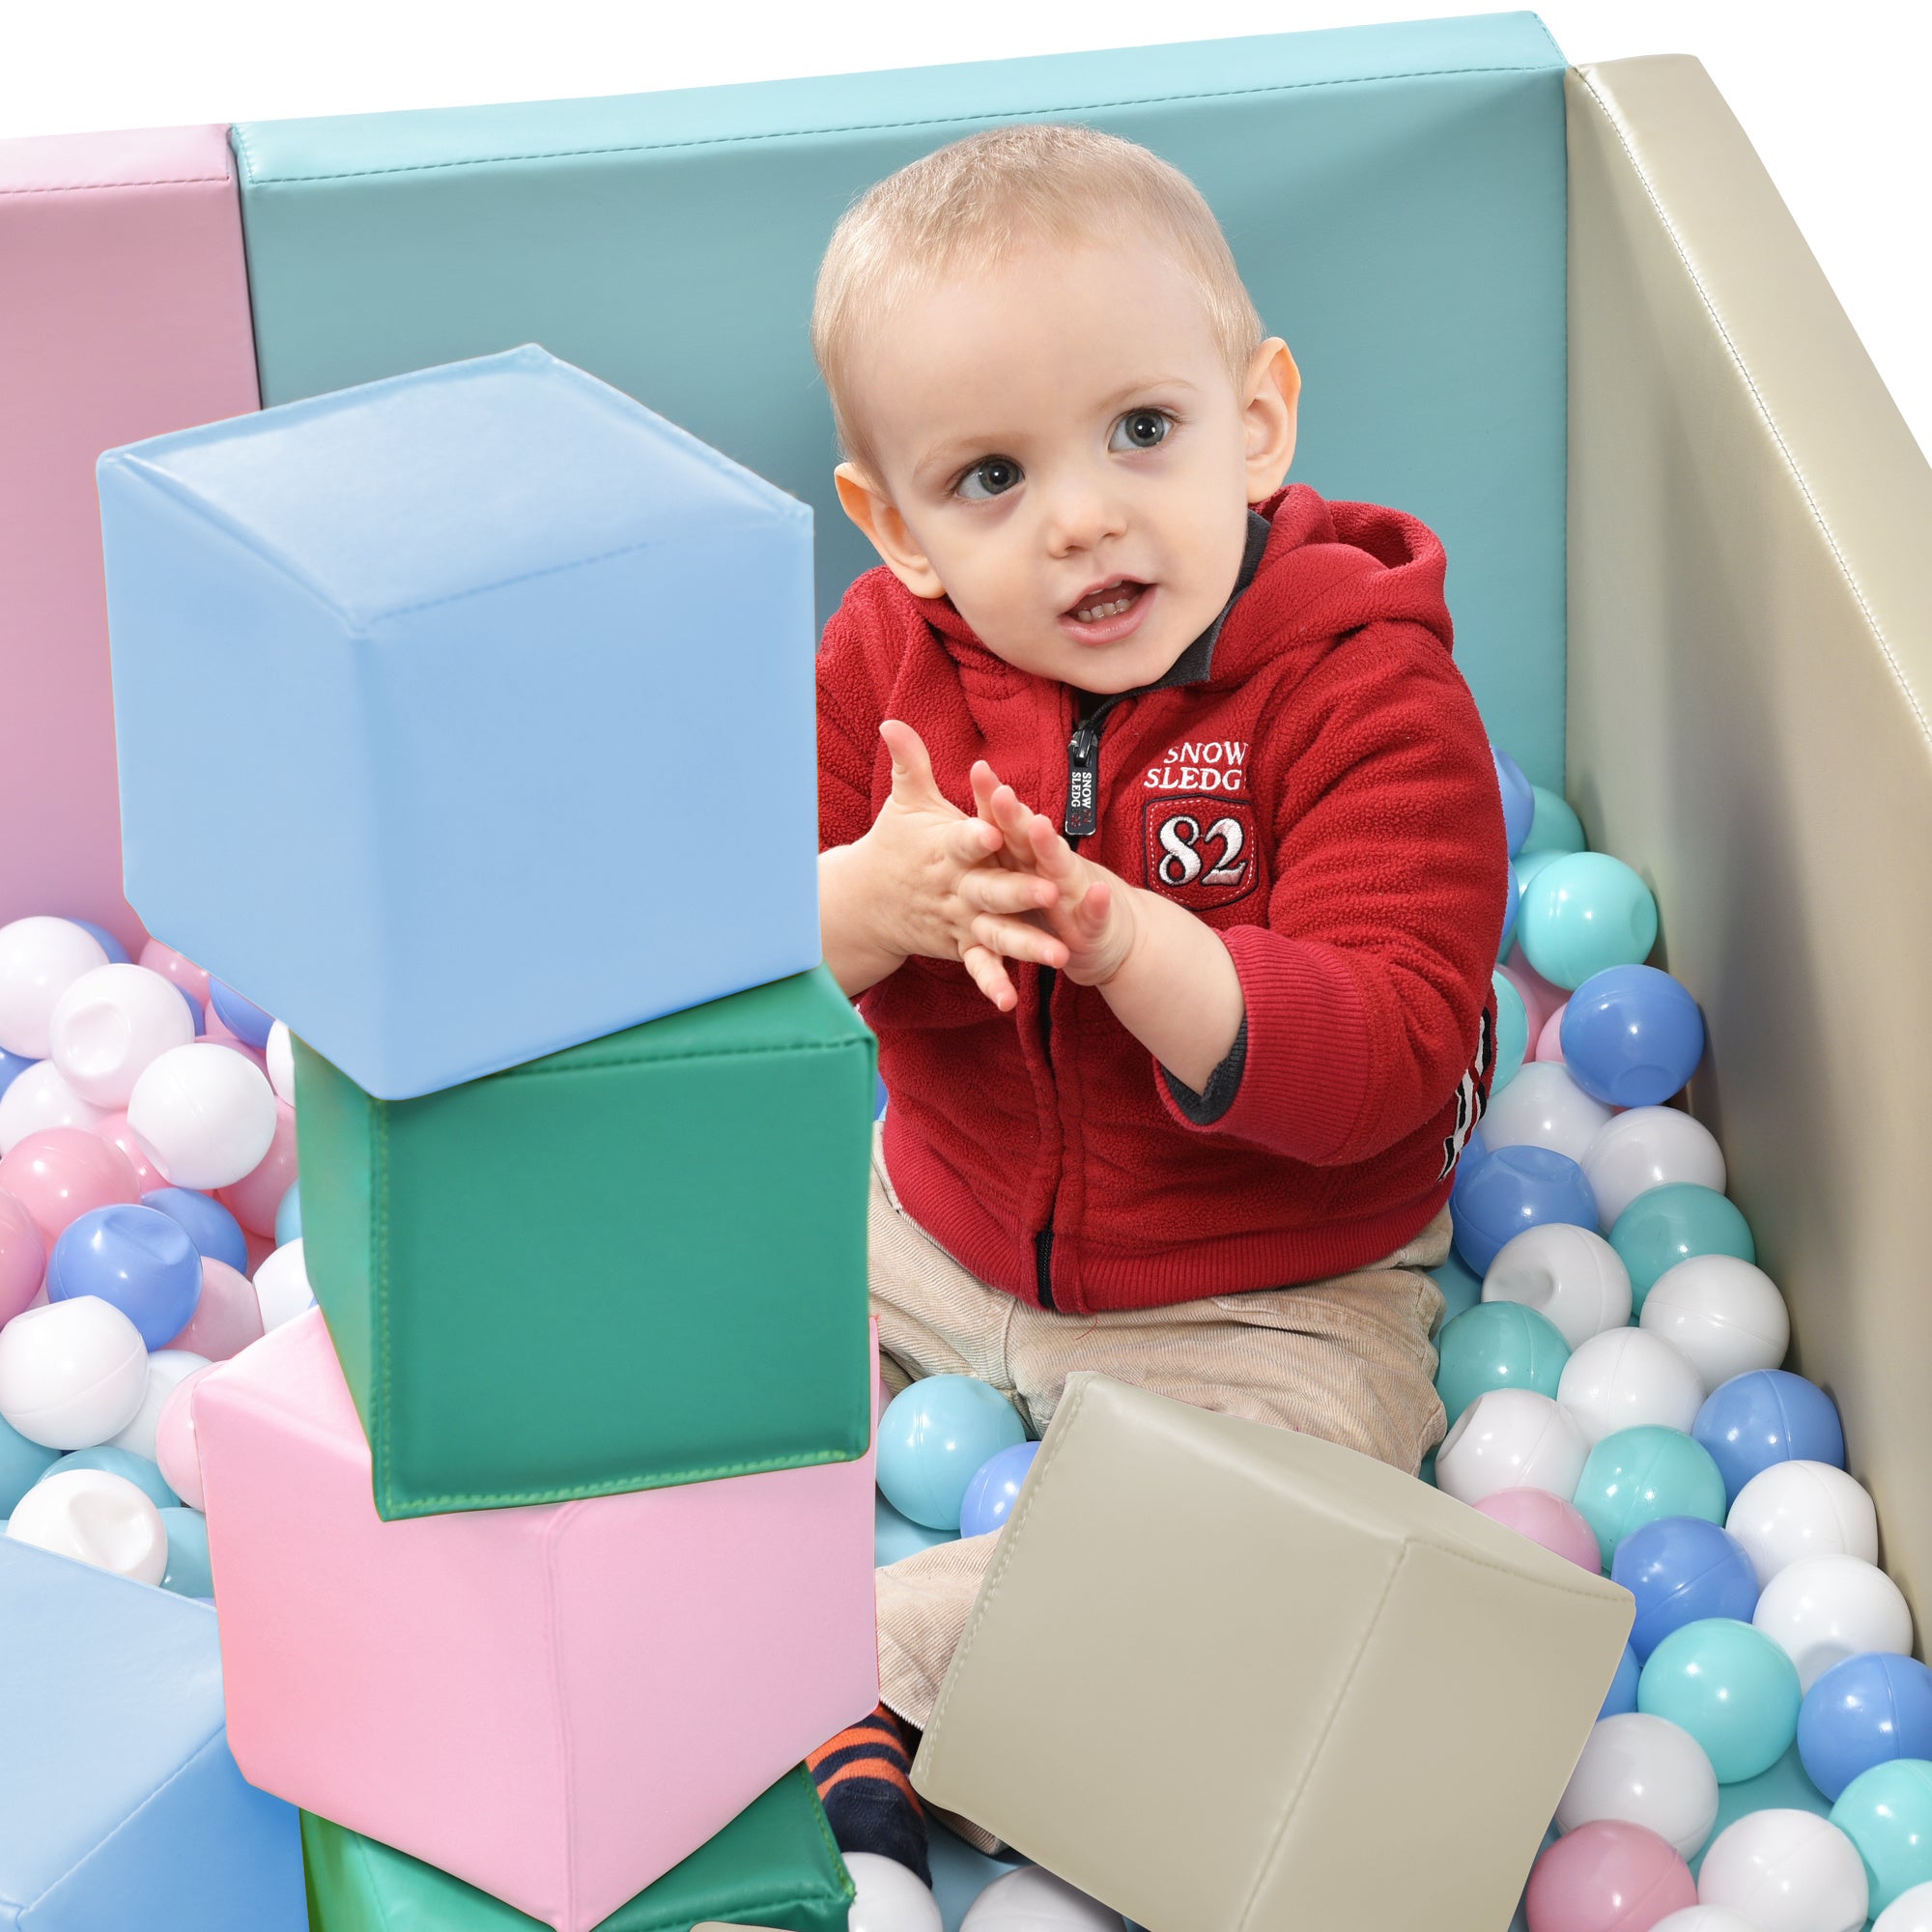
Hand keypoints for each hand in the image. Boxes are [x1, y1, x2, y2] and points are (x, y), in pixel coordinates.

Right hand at [841, 721, 1067, 1010]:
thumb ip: (911, 762)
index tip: (992, 829)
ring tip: (1059, 956)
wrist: (868, 900)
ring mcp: (959, 920)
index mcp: (946, 849)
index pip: (963, 840)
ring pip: (995, 934)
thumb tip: (892, 721)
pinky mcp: (961, 945)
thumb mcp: (905, 802)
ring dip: (1025, 946)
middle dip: (1017, 892)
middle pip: (988, 890)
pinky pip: (979, 967)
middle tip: (1047, 892)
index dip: (977, 835)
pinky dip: (993, 984)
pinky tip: (1011, 1002)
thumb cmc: (896, 843)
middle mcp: (956, 888)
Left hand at [968, 763, 1140, 987]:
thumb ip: (1001, 837)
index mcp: (1025, 857)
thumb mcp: (1024, 869)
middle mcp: (1048, 867)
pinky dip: (1097, 904)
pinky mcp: (1093, 926)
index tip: (978, 770)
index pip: (1005, 823)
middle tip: (1000, 792)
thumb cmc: (1057, 897)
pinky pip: (1094, 916)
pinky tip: (1099, 892)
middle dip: (1013, 816)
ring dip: (1050, 848)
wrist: (1109, 932)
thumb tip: (979, 798)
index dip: (991, 799)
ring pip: (1059, 868)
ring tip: (1040, 826)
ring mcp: (1073, 893)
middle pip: (1026, 838)